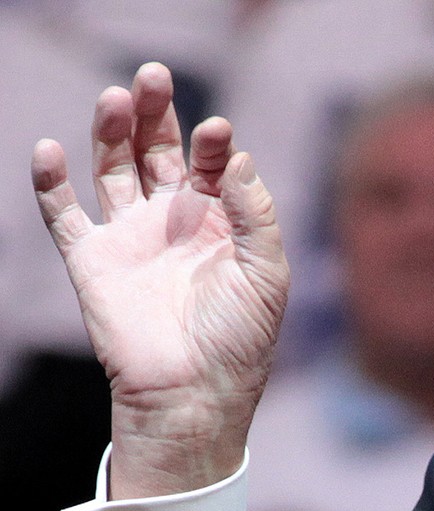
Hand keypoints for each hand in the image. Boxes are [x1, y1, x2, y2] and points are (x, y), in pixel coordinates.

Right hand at [31, 63, 288, 498]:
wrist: (194, 394)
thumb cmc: (241, 339)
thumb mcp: (266, 272)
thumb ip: (256, 213)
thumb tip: (239, 158)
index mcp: (222, 221)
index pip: (214, 164)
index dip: (214, 144)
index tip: (217, 133)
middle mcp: (174, 220)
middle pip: (159, 151)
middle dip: (158, 114)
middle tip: (155, 76)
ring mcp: (131, 237)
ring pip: (114, 169)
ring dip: (112, 132)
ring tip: (116, 98)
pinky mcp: (92, 261)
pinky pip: (64, 214)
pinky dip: (52, 182)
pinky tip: (50, 149)